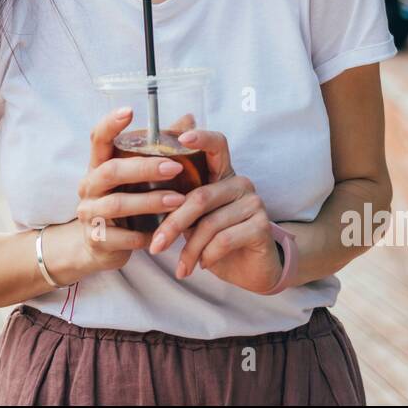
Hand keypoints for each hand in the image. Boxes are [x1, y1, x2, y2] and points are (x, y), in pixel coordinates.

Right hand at [71, 107, 186, 274]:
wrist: (99, 246)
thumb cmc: (125, 201)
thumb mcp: (137, 177)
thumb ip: (160, 149)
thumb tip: (189, 118)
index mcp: (98, 165)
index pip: (98, 138)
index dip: (110, 124)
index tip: (129, 110)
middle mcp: (89, 186)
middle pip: (111, 171)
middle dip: (144, 168)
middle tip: (175, 167)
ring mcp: (89, 213)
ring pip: (117, 204)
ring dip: (150, 202)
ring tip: (178, 200)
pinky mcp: (97, 240)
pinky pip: (121, 237)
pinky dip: (143, 234)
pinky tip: (162, 233)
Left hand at [148, 129, 283, 293]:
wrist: (250, 270)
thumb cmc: (215, 240)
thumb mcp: (194, 219)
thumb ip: (178, 202)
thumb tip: (145, 196)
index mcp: (222, 174)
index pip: (216, 146)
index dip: (201, 138)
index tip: (182, 137)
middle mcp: (240, 182)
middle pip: (200, 196)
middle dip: (173, 224)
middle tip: (156, 246)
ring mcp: (254, 202)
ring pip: (210, 223)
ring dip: (190, 249)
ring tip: (181, 265)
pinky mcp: (262, 226)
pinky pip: (224, 239)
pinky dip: (207, 256)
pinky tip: (202, 265)